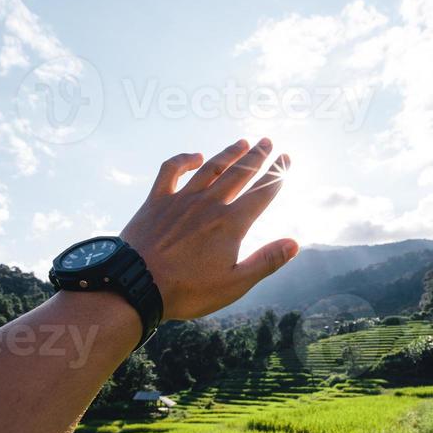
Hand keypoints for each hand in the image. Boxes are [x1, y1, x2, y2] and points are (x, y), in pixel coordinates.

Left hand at [120, 138, 298, 319]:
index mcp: (231, 224)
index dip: (277, 174)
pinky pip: (171, 170)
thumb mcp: (234, 284)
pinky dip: (184, 159)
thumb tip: (294, 243)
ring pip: (211, 168)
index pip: (261, 193)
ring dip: (228, 154)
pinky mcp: (157, 201)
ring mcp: (182, 199)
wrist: (137, 285)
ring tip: (242, 142)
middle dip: (256, 157)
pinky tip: (195, 156)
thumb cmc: (187, 290)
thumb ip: (265, 261)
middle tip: (268, 142)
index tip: (286, 158)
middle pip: (239, 174)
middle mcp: (209, 204)